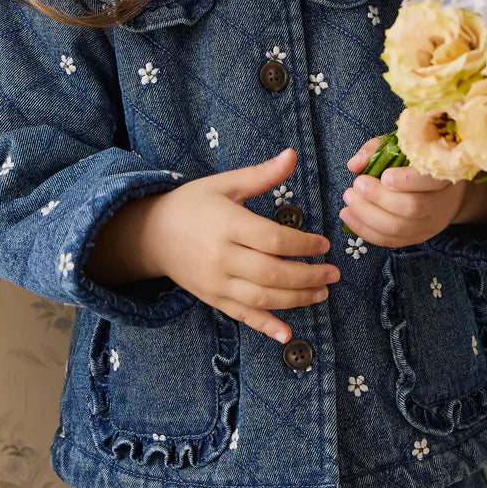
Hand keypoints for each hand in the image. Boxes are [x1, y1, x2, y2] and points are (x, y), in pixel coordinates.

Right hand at [140, 146, 339, 342]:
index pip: (272, 239)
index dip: (302, 244)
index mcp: (226, 225)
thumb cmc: (193, 204)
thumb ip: (261, 175)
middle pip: (271, 272)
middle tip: (333, 273)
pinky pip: (242, 316)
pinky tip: (287, 332)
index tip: (324, 244)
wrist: (153, 234)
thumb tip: (292, 155)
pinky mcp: (213, 299)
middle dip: (307, 276)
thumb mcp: (225, 184)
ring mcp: (216, 282)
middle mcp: (221, 257)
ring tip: (322, 293)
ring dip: (296, 299)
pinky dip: (265, 326)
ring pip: (261, 298)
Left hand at [341, 136, 467, 246]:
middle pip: (412, 208)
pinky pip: (389, 241)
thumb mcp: (402, 147)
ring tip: (349, 199)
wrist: (446, 193)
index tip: (385, 176)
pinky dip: (365, 230)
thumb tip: (354, 165)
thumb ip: (378, 150)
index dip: (406, 180)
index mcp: (442, 174)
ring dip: (367, 215)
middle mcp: (439, 203)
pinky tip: (348, 216)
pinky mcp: (416, 238)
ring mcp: (429, 225)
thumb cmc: (418, 165)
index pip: (430, 180)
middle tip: (357, 185)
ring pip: (398, 228)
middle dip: (379, 198)